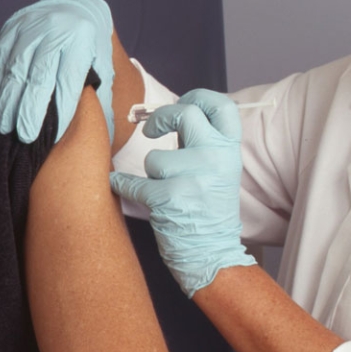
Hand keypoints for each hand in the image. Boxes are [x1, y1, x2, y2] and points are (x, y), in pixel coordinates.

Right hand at [0, 0, 115, 142]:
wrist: (77, 7)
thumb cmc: (91, 45)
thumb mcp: (104, 64)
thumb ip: (101, 95)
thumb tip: (103, 132)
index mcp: (81, 40)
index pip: (68, 81)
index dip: (61, 110)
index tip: (53, 136)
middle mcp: (55, 30)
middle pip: (39, 76)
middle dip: (30, 109)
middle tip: (24, 136)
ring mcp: (30, 26)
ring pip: (15, 69)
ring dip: (9, 100)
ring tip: (6, 126)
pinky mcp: (12, 26)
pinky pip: (0, 59)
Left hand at [108, 89, 255, 296]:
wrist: (211, 255)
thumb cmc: (208, 210)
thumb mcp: (216, 171)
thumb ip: (200, 142)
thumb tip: (171, 113)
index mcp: (230, 151)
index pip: (222, 106)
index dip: (198, 96)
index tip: (182, 102)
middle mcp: (217, 159)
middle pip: (185, 114)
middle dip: (160, 118)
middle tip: (150, 130)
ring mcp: (194, 178)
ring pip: (154, 157)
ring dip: (150, 174)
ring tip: (162, 190)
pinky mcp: (170, 198)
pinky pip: (133, 182)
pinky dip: (122, 185)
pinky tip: (120, 186)